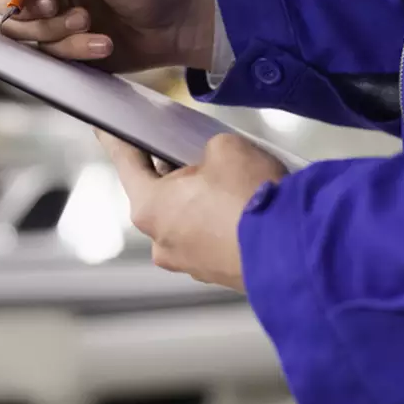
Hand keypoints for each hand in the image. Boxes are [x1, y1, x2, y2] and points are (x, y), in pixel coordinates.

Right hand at [0, 0, 216, 71]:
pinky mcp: (55, 42)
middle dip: (21, 5)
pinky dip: (72, 50)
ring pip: (14, 27)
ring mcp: (45, 10)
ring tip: (88, 22)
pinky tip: (101, 42)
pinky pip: (42, 53)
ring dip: (50, 30)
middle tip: (53, 6)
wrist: (176, 23)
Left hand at [96, 130, 287, 291]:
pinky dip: (220, 222)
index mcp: (149, 207)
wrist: (298, 251)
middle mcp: (161, 241)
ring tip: (230, 180)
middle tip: (192, 150)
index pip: (126, 162)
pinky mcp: (216, 274)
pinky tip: (243, 206)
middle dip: (173, 171)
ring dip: (200, 200)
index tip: (105, 129)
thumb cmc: (253, 198)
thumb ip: (204, 149)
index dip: (117, 139)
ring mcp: (188, 263)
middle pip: (157, 194)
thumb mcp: (225, 147)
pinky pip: (210, 238)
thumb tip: (211, 161)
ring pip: (185, 219)